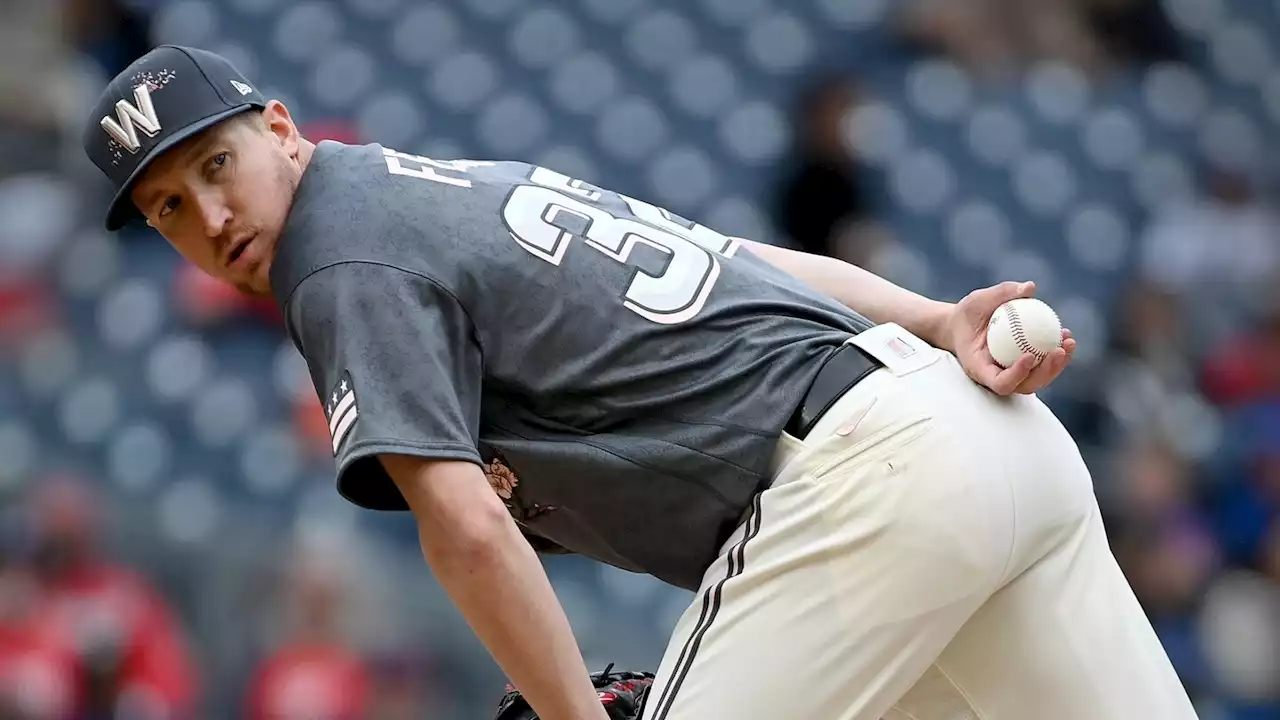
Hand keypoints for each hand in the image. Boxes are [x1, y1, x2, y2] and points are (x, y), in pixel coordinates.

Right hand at [942, 281, 1075, 395]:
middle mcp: (996, 377)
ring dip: (1057, 365)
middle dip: (1046, 372)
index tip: (1030, 355)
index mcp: (979, 368)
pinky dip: (1055, 354)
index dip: (1017, 375)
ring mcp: (1010, 375)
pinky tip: (1065, 335)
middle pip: (1025, 386)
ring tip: (1069, 342)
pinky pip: (1041, 366)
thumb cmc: (966, 314)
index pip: (1000, 383)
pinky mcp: (1022, 368)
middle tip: (1059, 350)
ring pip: (1037, 379)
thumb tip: (1029, 287)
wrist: (963, 326)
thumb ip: (1001, 293)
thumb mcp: (976, 301)